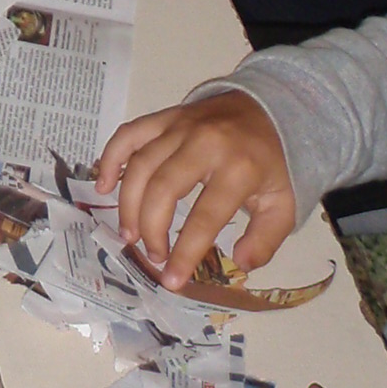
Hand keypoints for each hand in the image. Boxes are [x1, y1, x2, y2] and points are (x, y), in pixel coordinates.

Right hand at [95, 90, 296, 289]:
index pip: (204, 217)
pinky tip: (102, 186)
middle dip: (151, 229)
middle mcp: (205, 144)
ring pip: (140, 165)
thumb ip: (265, 239)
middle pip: (162, 189)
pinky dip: (110, 158)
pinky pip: (129, 134)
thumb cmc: (273, 162)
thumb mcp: (283, 204)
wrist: (271, 107)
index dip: (184, 252)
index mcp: (239, 169)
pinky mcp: (166, 117)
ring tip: (130, 235)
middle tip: (153, 254)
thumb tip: (240, 263)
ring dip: (128, 204)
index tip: (171, 280)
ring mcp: (181, 127)